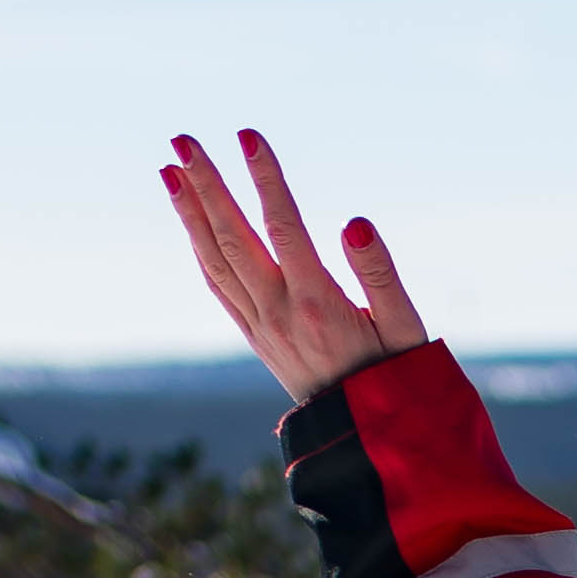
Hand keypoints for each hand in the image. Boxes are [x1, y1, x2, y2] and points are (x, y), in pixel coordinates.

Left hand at [160, 127, 430, 400]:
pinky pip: (218, 287)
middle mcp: (281, 313)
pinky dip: (199, 248)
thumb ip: (382, 275)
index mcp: (319, 304)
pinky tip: (190, 220)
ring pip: (215, 260)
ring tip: (169, 168)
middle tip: (183, 139)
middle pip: (234, 237)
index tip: (248, 136)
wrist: (371, 441)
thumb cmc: (399, 379)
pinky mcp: (256, 338)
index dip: (265, 179)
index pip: (284, 228)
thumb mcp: (406, 330)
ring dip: (190, 212)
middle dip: (206, 185)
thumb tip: (354, 223)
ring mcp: (262, 327)